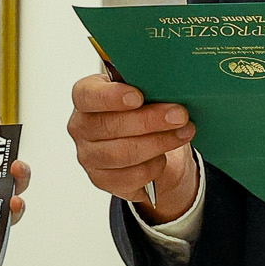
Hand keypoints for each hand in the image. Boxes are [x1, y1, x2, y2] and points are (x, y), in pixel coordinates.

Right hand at [66, 72, 198, 223]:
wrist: (145, 143)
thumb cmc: (141, 110)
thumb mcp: (141, 90)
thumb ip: (146, 85)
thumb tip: (168, 86)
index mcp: (85, 97)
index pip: (85, 95)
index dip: (111, 97)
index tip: (138, 97)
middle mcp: (81, 127)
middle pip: (110, 126)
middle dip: (149, 121)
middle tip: (179, 115)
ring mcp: (89, 156)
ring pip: (123, 153)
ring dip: (158, 143)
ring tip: (183, 133)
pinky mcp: (103, 180)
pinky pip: (132, 176)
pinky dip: (154, 166)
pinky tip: (164, 156)